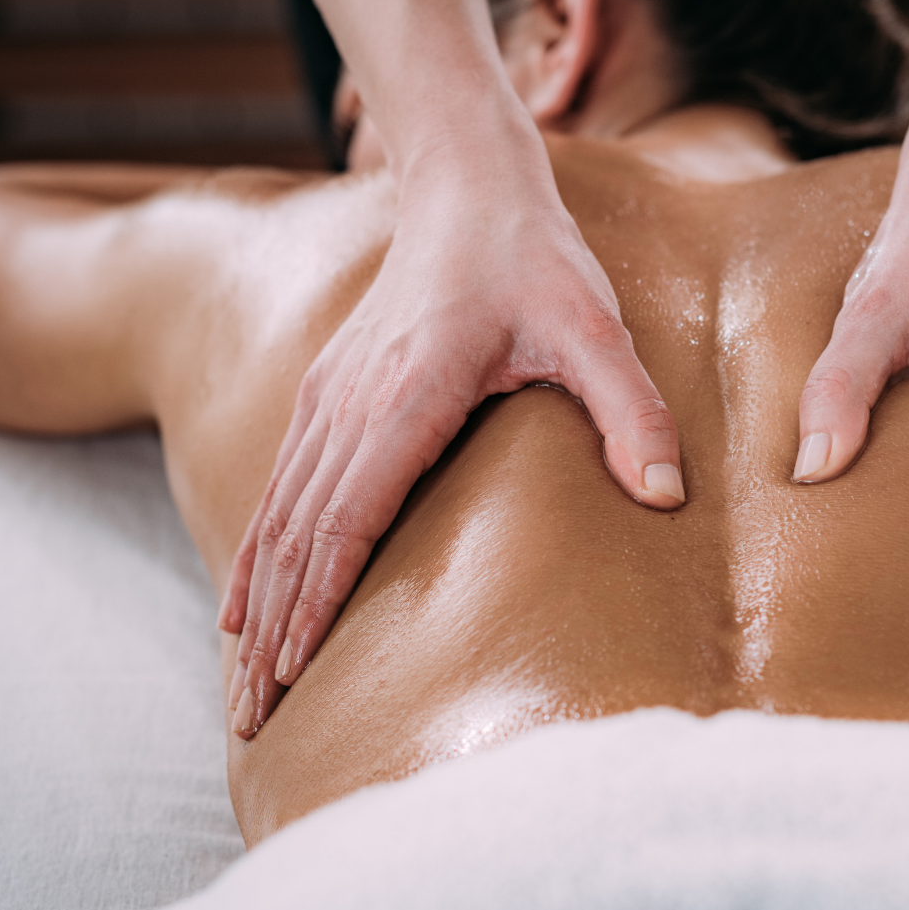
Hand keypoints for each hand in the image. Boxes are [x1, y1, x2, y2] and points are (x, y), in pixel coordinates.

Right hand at [221, 141, 683, 736]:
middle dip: (271, 636)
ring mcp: (329, 398)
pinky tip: (242, 604)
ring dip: (254, 605)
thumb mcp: (597, 330)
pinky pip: (279, 487)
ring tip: (240, 686)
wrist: (470, 188)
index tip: (291, 677)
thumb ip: (633, 410)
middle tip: (250, 721)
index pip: (347, 519)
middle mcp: (351, 404)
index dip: (317, 603)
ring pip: (275, 518)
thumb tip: (668, 497)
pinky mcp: (326, 393)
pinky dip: (256, 553)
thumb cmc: (537, 261)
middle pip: (294, 538)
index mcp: (406, 396)